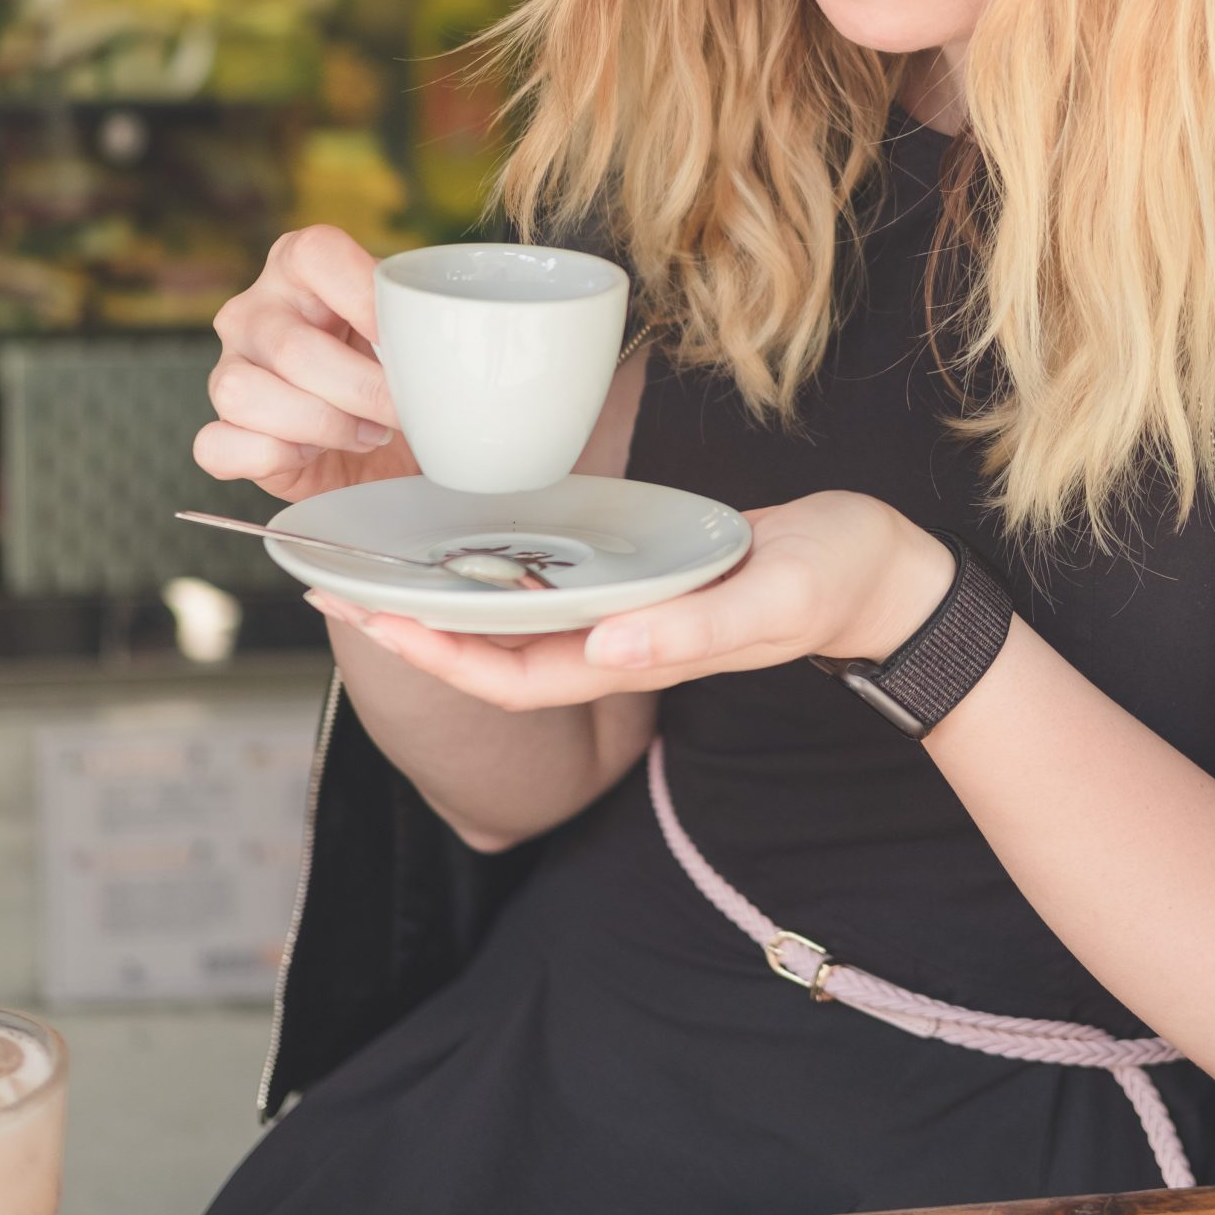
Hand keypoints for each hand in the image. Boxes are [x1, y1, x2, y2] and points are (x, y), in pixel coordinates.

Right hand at [194, 224, 417, 502]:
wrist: (385, 444)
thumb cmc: (397, 371)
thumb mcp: (411, 332)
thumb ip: (418, 322)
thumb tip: (437, 345)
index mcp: (299, 265)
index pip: (317, 254)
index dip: (365, 299)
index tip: (403, 343)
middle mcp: (253, 311)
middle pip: (290, 347)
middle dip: (361, 390)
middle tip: (402, 411)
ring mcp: (228, 369)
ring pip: (244, 394)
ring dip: (321, 425)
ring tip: (366, 433)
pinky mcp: (220, 431)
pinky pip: (219, 446)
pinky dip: (275, 457)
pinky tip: (314, 454)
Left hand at [302, 491, 955, 712]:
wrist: (878, 569)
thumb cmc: (828, 581)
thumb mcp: (767, 599)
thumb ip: (691, 632)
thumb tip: (604, 650)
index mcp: (638, 657)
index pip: (514, 676)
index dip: (438, 655)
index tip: (373, 620)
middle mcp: (620, 642)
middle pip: (496, 653)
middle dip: (414, 627)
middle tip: (336, 587)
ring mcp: (629, 613)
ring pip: (517, 622)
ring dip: (446, 600)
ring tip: (380, 567)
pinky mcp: (642, 578)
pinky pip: (553, 586)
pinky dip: (500, 568)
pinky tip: (471, 539)